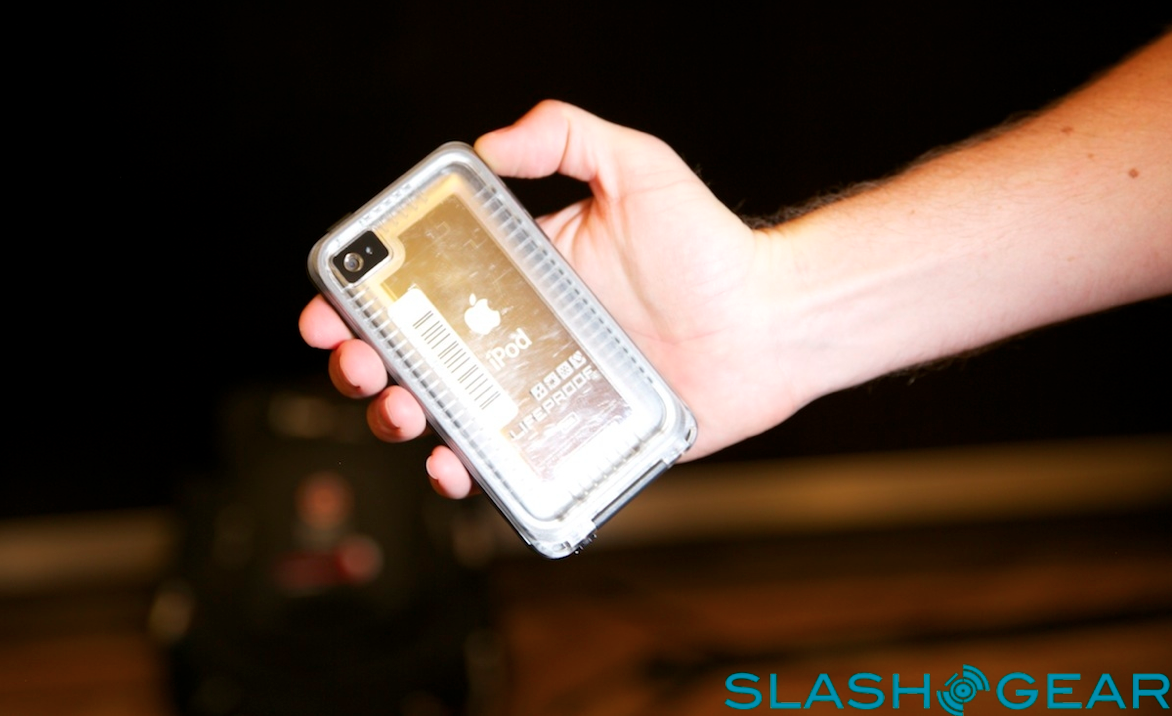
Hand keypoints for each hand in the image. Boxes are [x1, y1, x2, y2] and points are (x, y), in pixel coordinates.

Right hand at [300, 100, 800, 496]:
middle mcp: (524, 330)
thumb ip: (569, 138)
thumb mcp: (639, 170)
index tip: (332, 299)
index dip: (368, 292)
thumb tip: (490, 143)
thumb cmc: (710, 248)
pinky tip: (455, 462)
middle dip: (367, 359)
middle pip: (420, 351)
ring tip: (401, 410)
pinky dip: (468, 467)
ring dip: (404, 413)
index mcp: (523, 271)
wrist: (771, 325)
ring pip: (450, 408)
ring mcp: (545, 386)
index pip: (426, 280)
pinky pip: (506, 456)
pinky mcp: (573, 432)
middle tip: (357, 362)